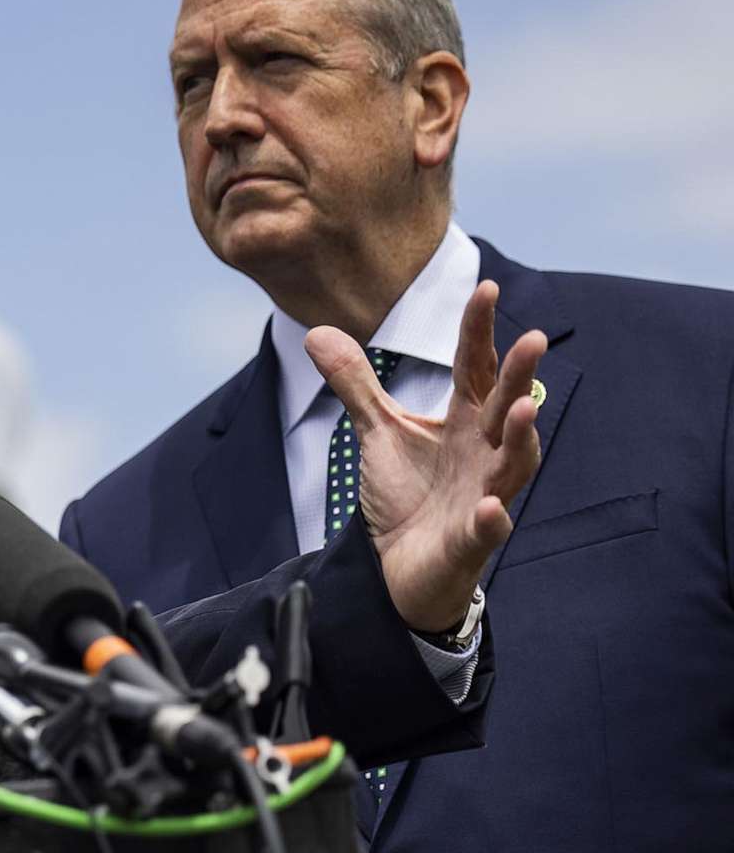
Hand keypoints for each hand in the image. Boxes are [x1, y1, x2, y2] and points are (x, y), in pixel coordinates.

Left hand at [306, 280, 545, 633]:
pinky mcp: (472, 538)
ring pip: (514, 464)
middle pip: (506, 408)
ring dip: (521, 437)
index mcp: (464, 422)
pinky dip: (491, 519)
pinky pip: (488, 528)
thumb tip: (319, 332)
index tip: (485, 287)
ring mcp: (483, 494)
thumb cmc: (406, 494)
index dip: (479, 331)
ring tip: (526, 407)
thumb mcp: (378, 432)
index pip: (475, 368)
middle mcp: (483, 452)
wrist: (401, 565)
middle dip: (520, 375)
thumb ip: (357, 384)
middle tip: (534, 338)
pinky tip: (490, 508)